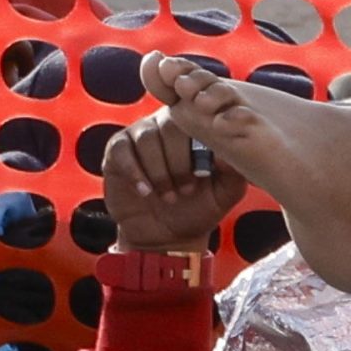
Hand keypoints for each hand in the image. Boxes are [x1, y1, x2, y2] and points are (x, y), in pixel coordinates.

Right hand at [102, 108, 245, 252]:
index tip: (207, 171)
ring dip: (159, 170)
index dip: (204, 140)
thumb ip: (233, 172)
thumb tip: (230, 150)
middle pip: (172, 125)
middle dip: (180, 161)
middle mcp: (168, 124)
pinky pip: (122, 150)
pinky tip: (146, 192)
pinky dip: (135, 172)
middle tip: (187, 190)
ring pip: (147, 138)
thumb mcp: (225, 193)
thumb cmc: (200, 207)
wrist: (168, 234)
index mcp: (198, 128)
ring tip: (170, 197)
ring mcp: (141, 134)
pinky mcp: (117, 150)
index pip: (200, 117)